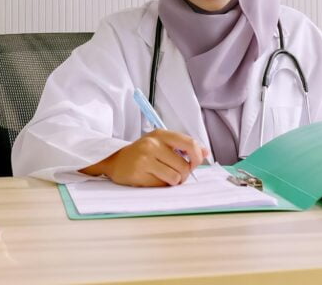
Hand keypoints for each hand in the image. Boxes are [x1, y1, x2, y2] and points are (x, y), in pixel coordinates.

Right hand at [79, 129, 209, 186]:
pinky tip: (153, 179)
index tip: (195, 163)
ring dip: (174, 181)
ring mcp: (144, 159)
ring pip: (175, 178)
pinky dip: (162, 186)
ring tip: (165, 177)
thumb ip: (183, 146)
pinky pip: (162, 186)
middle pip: (184, 166)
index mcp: (161, 134)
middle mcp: (152, 144)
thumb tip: (206, 152)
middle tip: (177, 174)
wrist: (115, 160)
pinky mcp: (138, 174)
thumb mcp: (161, 143)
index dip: (197, 157)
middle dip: (184, 174)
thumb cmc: (142, 152)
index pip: (189, 144)